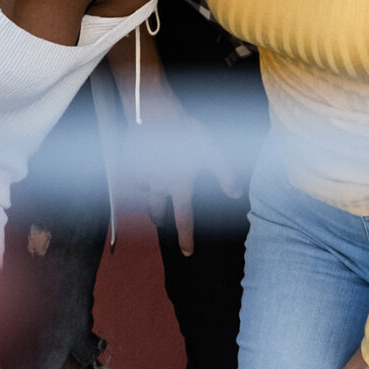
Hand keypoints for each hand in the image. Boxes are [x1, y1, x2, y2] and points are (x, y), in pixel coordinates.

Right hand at [118, 37, 240, 256]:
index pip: (184, 219)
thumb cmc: (186, 133)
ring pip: (143, 195)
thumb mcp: (212, 153)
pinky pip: (134, 176)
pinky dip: (138, 177)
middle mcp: (158, 185)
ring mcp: (143, 174)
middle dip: (160, 220)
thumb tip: (237, 194)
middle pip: (157, 211)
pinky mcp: (131, 162)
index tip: (186, 253)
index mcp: (179, 186)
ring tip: (152, 199)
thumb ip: (225, 175)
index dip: (186, 238)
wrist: (155, 114)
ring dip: (149, 200)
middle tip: (162, 223)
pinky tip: (143, 171)